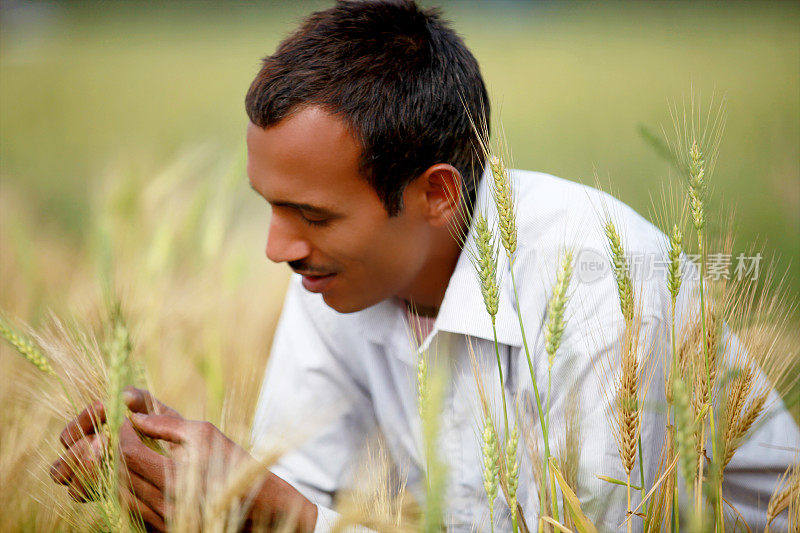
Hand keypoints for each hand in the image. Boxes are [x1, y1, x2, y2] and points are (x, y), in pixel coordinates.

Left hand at [50, 387, 317, 531]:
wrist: (256, 503)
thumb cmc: (233, 462)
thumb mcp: (204, 434)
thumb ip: (167, 424)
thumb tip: (135, 415)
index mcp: (174, 478)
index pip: (130, 453)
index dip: (123, 434)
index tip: (126, 421)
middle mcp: (164, 503)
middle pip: (120, 475)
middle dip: (116, 451)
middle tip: (121, 434)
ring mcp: (162, 519)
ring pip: (122, 493)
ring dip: (118, 471)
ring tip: (128, 452)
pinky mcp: (162, 528)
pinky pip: (132, 508)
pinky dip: (129, 489)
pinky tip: (137, 474)